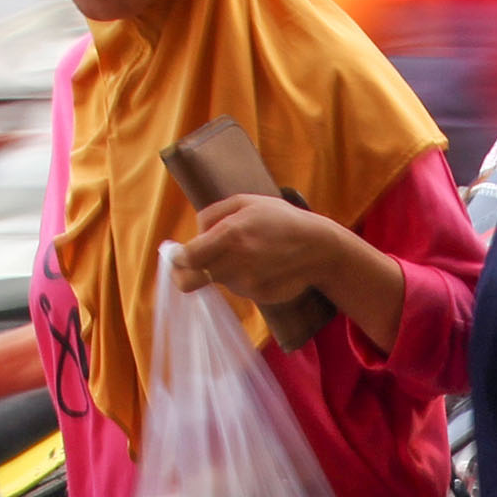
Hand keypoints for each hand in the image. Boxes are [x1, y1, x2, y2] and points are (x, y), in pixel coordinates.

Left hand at [173, 193, 341, 305]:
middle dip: (186, 273)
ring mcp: (247, 282)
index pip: (188, 257)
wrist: (319, 248)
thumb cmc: (280, 219)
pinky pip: (237, 287)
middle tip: (189, 266)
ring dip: (223, 269)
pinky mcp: (257, 295)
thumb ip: (212, 215)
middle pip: (192, 279)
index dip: (177, 259)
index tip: (178, 256)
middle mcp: (236, 261)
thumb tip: (194, 235)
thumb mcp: (245, 201)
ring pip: (218, 280)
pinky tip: (262, 264)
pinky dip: (242, 277)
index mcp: (230, 234)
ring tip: (249, 254)